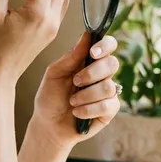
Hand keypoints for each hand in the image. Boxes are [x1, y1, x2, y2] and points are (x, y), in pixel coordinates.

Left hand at [30, 31, 119, 149]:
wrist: (48, 125)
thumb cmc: (50, 98)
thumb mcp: (54, 74)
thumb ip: (70, 57)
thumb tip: (86, 36)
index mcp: (88, 61)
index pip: (108, 45)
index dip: (105, 45)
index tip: (93, 52)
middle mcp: (101, 75)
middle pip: (112, 63)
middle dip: (92, 73)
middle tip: (75, 82)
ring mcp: (107, 93)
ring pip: (108, 86)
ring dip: (86, 95)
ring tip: (72, 101)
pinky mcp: (109, 111)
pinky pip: (108, 106)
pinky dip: (88, 109)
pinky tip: (77, 112)